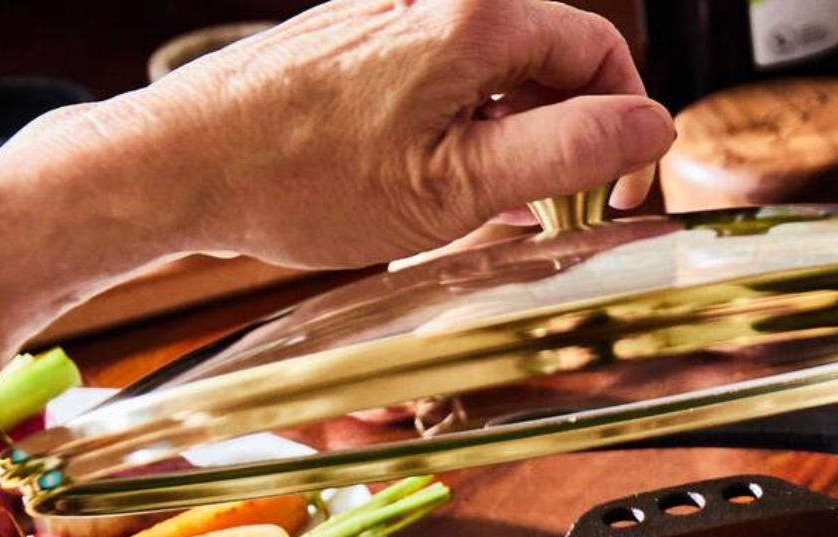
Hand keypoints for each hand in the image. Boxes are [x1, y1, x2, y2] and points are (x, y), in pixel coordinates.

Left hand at [0, 0, 674, 269]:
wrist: (186, 165)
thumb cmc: (302, 179)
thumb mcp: (460, 185)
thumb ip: (566, 150)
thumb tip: (651, 127)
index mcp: (474, 20)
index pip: (600, 51)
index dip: (625, 126)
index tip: (616, 193)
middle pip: (550, 59)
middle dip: (569, 138)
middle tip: (557, 216)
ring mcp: (394, 17)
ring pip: (498, 74)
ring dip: (516, 142)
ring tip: (494, 213)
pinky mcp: (362, 43)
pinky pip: (446, 80)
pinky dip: (465, 134)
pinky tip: (442, 188)